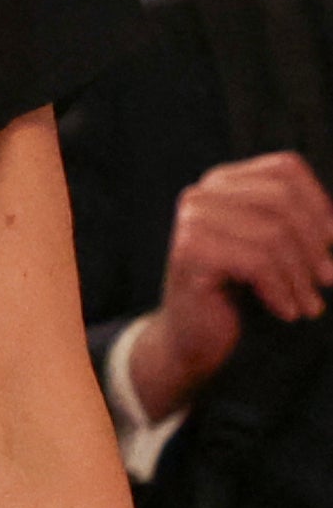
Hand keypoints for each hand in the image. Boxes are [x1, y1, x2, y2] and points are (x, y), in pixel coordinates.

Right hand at [136, 150, 332, 418]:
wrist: (193, 338)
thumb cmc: (241, 291)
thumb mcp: (279, 249)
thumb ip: (308, 227)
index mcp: (222, 182)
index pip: (285, 168)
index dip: (318, 205)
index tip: (331, 245)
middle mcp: (201, 194)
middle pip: (282, 199)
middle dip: (314, 244)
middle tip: (327, 281)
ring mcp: (191, 222)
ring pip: (272, 233)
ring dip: (300, 276)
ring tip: (309, 305)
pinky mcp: (190, 253)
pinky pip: (256, 262)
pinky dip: (281, 291)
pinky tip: (287, 312)